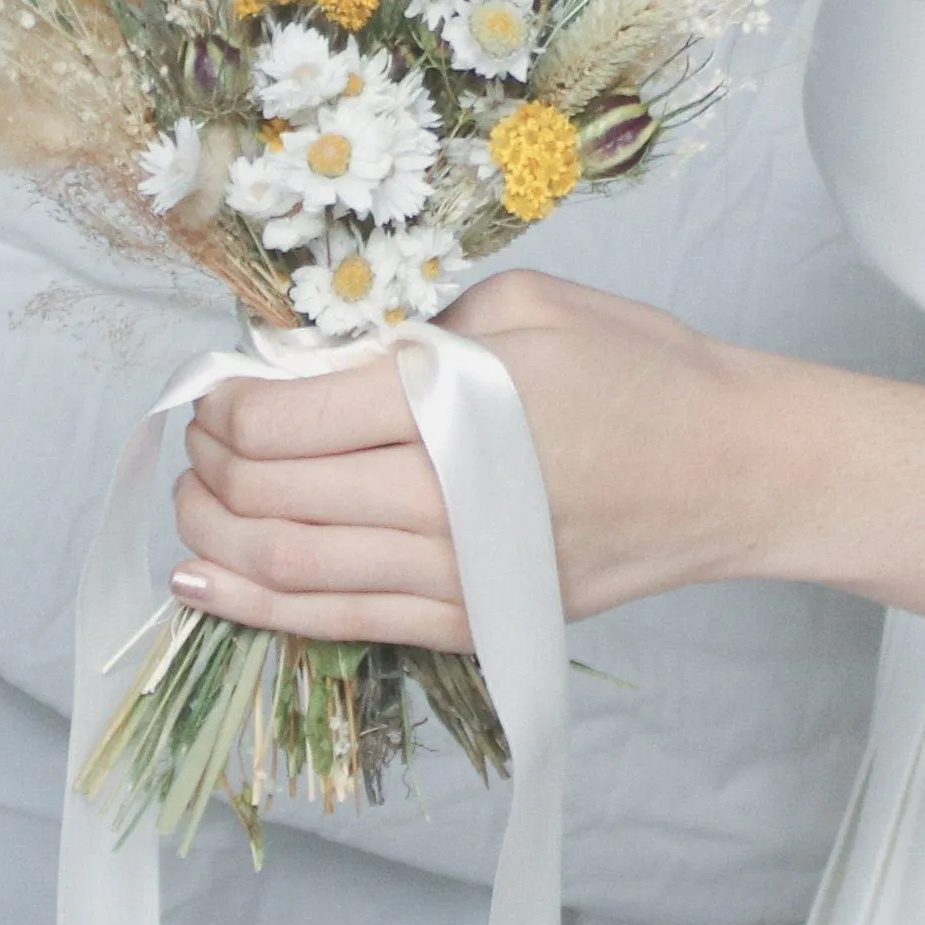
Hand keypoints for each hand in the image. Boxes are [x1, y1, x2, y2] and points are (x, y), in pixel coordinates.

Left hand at [170, 269, 771, 648]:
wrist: (733, 471)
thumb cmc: (637, 370)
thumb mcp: (521, 303)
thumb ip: (406, 328)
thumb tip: (307, 357)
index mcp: (450, 404)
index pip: (281, 420)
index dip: (223, 405)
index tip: (217, 386)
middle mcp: (441, 500)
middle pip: (266, 497)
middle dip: (207, 467)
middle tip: (199, 437)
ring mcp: (455, 575)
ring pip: (286, 569)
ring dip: (213, 536)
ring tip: (191, 501)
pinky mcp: (470, 622)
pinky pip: (338, 621)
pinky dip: (257, 606)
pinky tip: (206, 585)